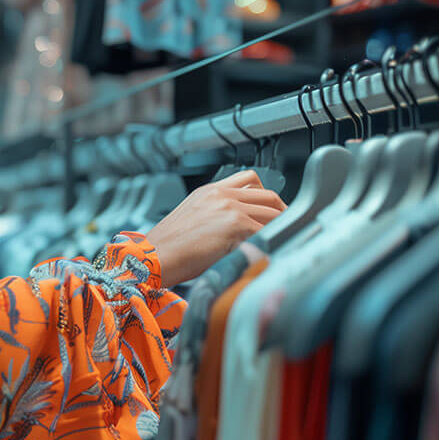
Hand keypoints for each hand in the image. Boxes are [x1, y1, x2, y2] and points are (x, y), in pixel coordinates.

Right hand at [145, 170, 285, 288]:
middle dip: (281, 212)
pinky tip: (270, 252)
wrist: (152, 258)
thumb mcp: (191, 220)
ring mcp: (230, 207)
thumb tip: (239, 231)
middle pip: (268, 195)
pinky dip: (272, 243)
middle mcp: (221, 194)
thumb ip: (215, 216)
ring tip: (280, 243)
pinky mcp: (236, 224)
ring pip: (273, 213)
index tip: (273, 211)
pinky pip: (267, 232)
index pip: (251, 180)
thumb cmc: (166, 249)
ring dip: (280, 229)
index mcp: (209, 191)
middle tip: (285, 229)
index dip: (266, 196)